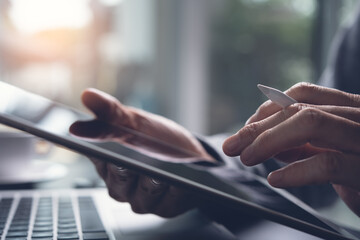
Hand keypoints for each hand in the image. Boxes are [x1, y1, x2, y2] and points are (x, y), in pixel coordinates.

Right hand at [69, 89, 213, 216]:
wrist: (191, 156)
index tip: (104, 147)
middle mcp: (120, 186)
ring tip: (161, 171)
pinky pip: (168, 200)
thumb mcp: (135, 123)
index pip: (96, 159)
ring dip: (154, 179)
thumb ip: (111, 113)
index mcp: (106, 164)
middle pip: (119, 179)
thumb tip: (86, 95)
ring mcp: (142, 199)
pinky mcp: (163, 208)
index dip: (100, 154)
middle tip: (134, 158)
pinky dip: (175, 188)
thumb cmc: (157, 139)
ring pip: (144, 192)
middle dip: (129, 167)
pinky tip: (180, 180)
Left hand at [222, 82, 359, 215]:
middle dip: (257, 127)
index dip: (268, 107)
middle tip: (232, 145)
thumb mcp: (332, 151)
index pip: (303, 94)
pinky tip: (276, 179)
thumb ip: (303, 142)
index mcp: (351, 109)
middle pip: (299, 108)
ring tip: (246, 157)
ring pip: (311, 123)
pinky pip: (328, 163)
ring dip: (269, 140)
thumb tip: (264, 139)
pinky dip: (296, 170)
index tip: (246, 127)